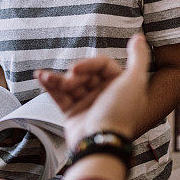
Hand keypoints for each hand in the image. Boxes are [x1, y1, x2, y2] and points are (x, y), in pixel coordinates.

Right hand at [35, 33, 149, 147]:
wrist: (99, 142)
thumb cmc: (119, 113)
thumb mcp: (135, 81)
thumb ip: (139, 57)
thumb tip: (139, 37)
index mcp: (120, 85)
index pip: (102, 65)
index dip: (89, 64)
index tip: (76, 69)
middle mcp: (105, 94)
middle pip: (85, 74)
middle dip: (74, 75)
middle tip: (70, 81)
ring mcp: (89, 104)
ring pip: (71, 84)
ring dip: (56, 78)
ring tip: (43, 75)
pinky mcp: (74, 114)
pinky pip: (61, 96)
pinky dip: (50, 87)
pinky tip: (40, 77)